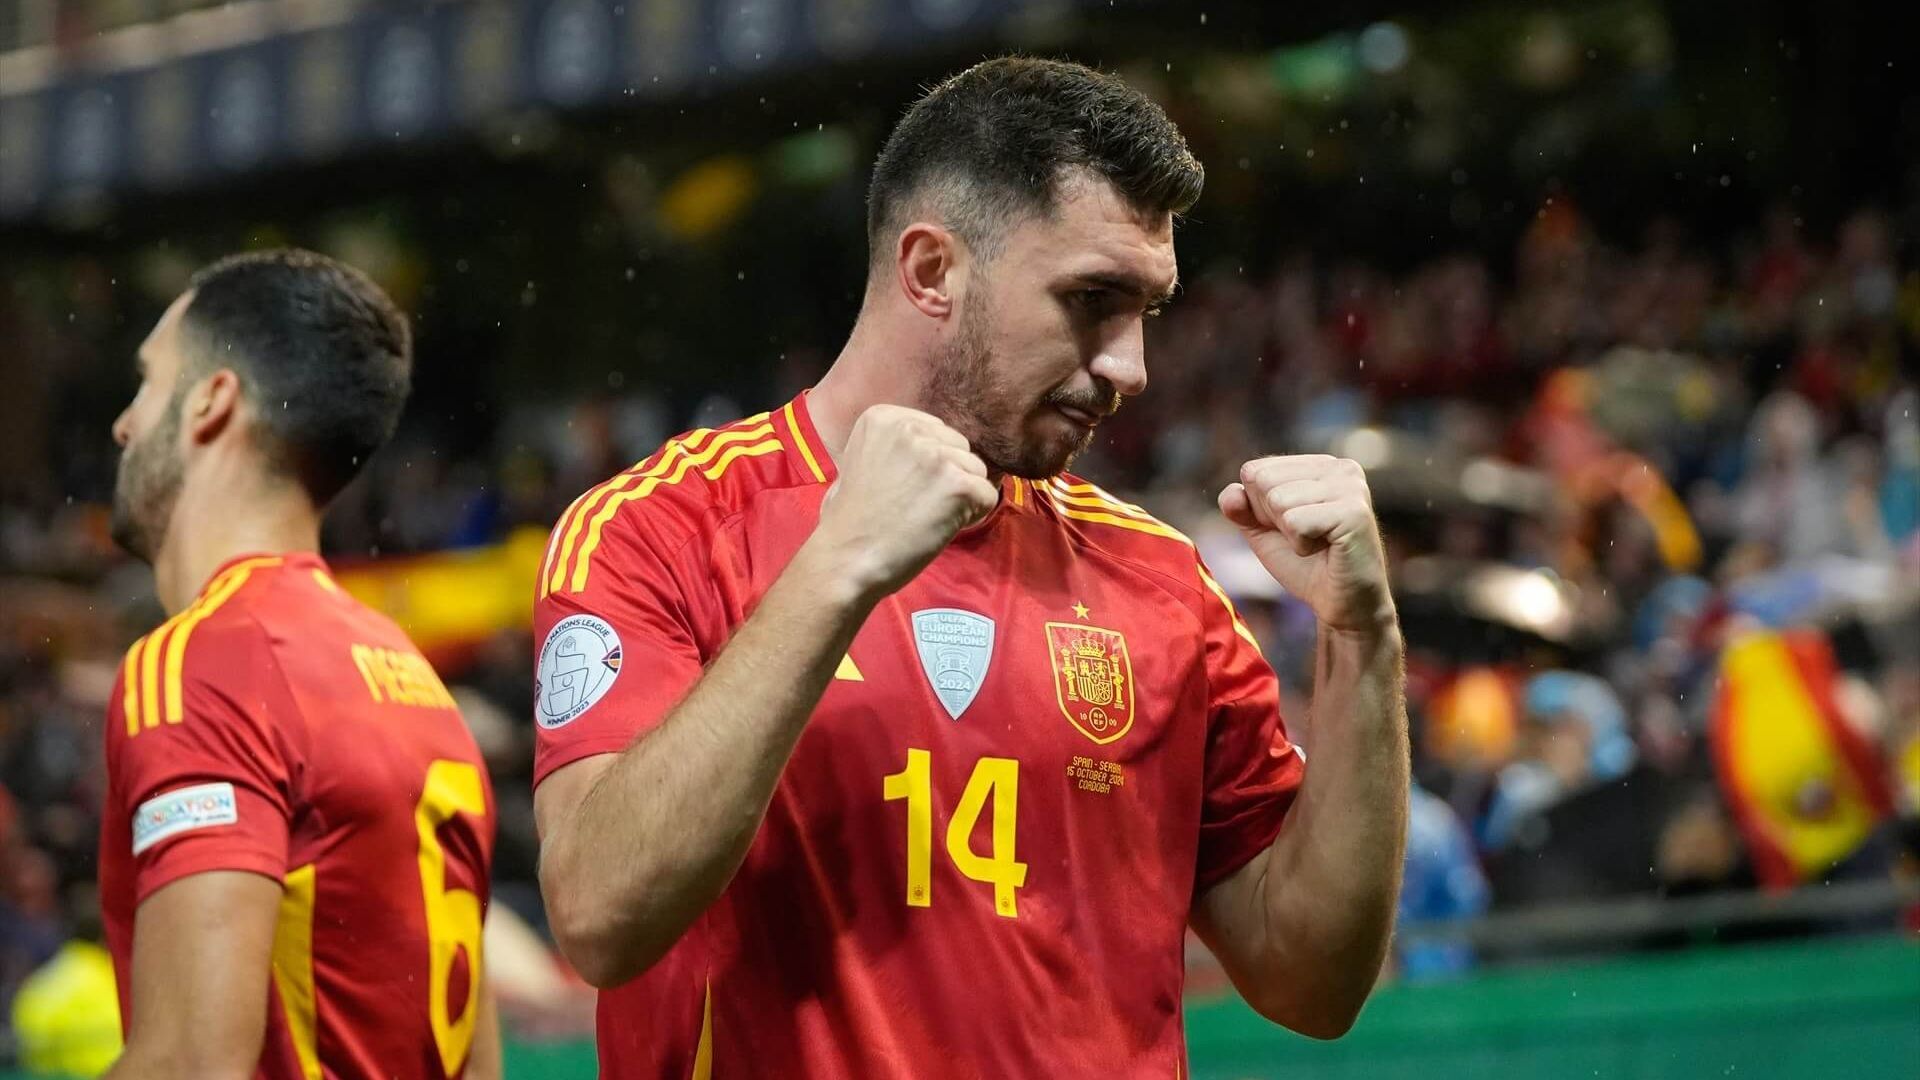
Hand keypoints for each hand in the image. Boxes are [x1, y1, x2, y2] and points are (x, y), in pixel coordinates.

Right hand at [807, 405, 997, 602]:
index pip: (936, 431)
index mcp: (884, 417)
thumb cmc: (848, 522)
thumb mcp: (860, 461)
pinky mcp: (957, 484)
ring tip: (927, 518)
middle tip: (919, 506)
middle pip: (959, 446)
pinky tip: (940, 527)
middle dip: (949, 475)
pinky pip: (987, 496)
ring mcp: (936, 455)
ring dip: (961, 496)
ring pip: (976, 470)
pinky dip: (972, 516)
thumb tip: (929, 445)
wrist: (846, 560)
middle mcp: (910, 428)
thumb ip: (894, 446)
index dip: (930, 464)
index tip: (905, 488)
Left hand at [1219, 455, 1394, 634]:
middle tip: (1306, 537)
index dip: (1260, 509)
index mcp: (1319, 464)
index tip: (1292, 527)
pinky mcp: (1354, 512)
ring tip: (1318, 543)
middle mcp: (1339, 467)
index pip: (1254, 471)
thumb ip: (1240, 508)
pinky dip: (1301, 545)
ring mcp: (1350, 487)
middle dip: (1273, 520)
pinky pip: (1295, 522)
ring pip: (1278, 500)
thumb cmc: (1306, 565)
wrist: (1343, 605)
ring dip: (1289, 534)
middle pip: (1263, 481)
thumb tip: (1230, 495)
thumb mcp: (1262, 531)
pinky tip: (1326, 549)